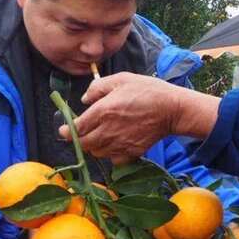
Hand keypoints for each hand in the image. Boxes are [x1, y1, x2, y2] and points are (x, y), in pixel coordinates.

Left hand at [60, 73, 219, 163]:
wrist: (172, 109)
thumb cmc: (148, 91)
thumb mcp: (121, 79)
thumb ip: (98, 88)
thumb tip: (85, 99)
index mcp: (103, 111)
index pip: (76, 128)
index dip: (67, 131)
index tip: (65, 129)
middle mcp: (108, 131)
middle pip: (84, 144)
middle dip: (78, 139)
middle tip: (81, 133)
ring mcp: (120, 144)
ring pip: (97, 153)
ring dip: (94, 146)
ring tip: (98, 137)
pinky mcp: (132, 152)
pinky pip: (114, 159)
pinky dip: (111, 154)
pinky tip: (114, 145)